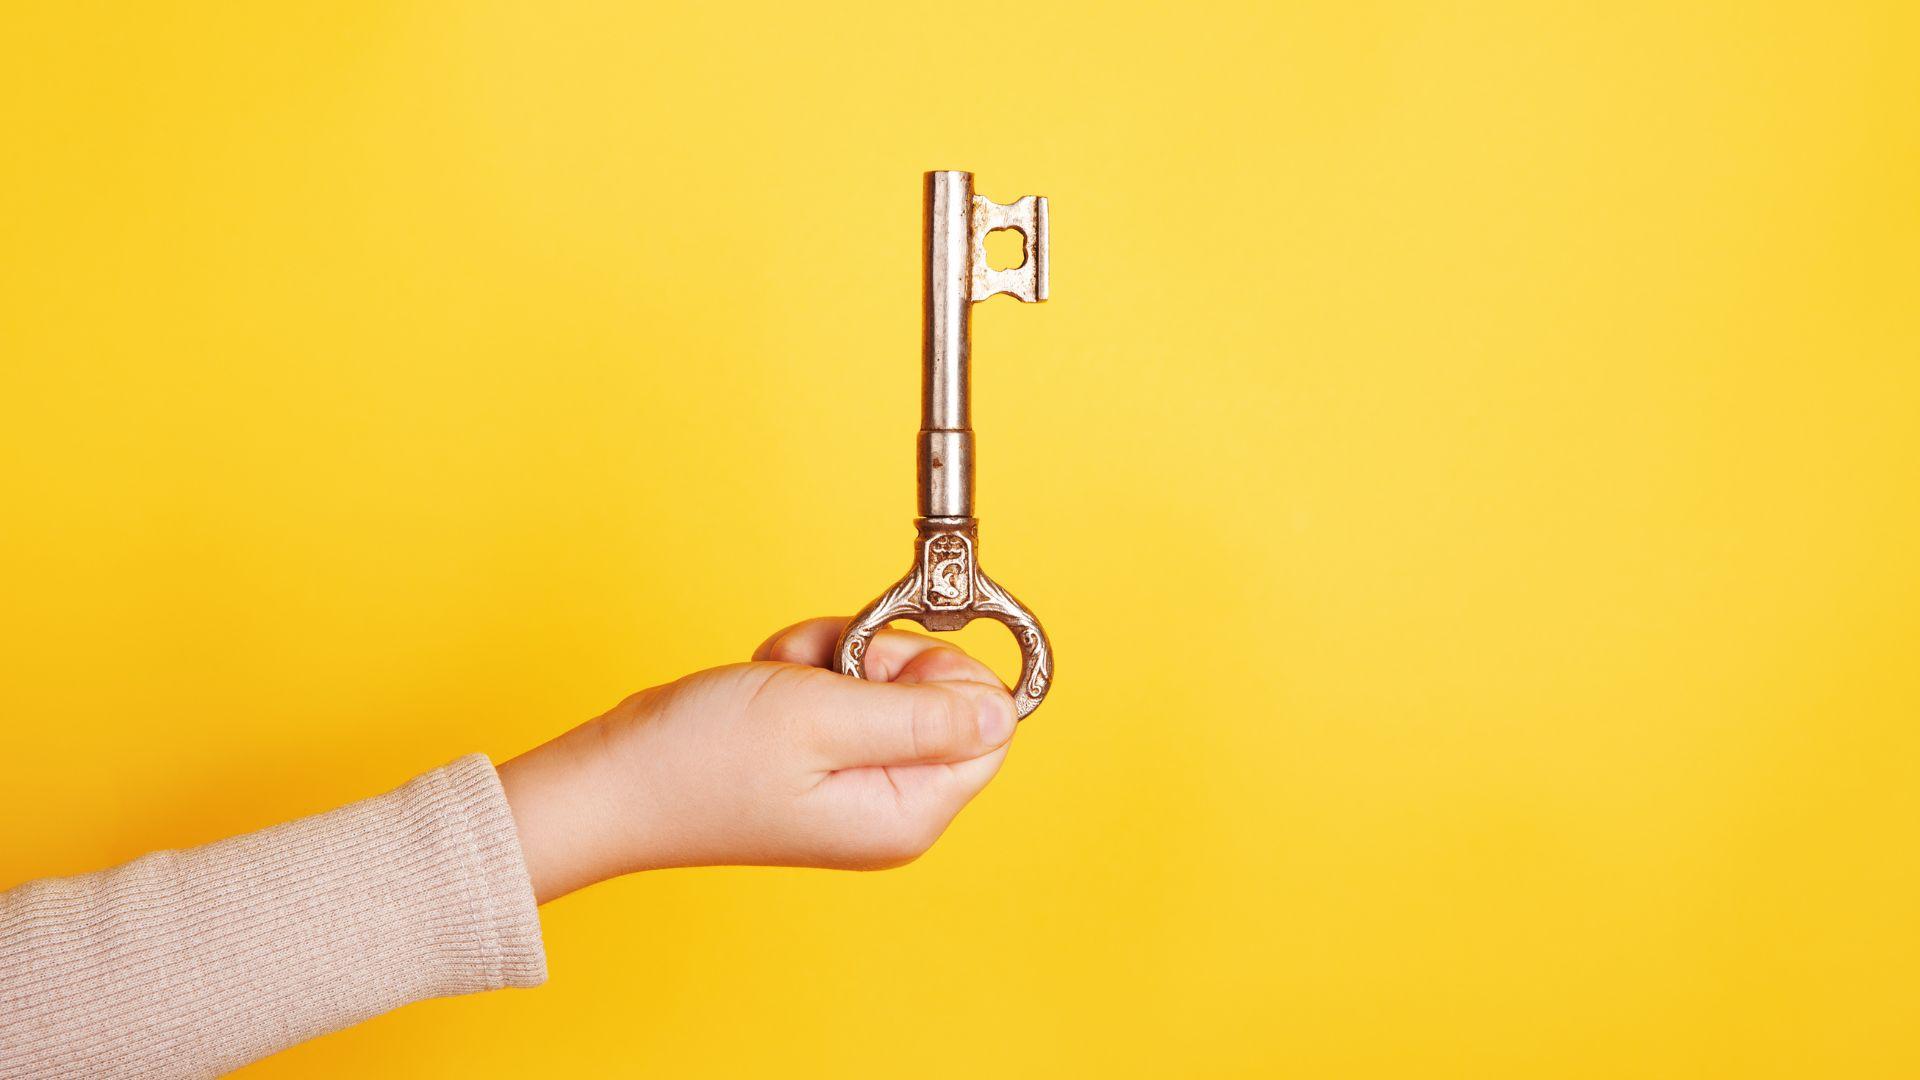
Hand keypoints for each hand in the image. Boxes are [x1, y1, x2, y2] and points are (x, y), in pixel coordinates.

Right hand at [496, 617, 1017, 902]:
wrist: (613, 779)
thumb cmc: (701, 758)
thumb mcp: (824, 718)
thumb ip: (923, 713)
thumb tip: (1003, 712)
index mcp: (907, 814)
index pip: (989, 726)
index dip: (942, 672)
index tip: (879, 656)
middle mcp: (890, 808)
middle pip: (939, 697)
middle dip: (879, 657)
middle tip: (823, 665)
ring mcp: (855, 785)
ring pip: (887, 681)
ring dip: (834, 655)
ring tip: (782, 673)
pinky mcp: (821, 762)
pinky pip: (846, 689)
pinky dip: (808, 668)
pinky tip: (767, 679)